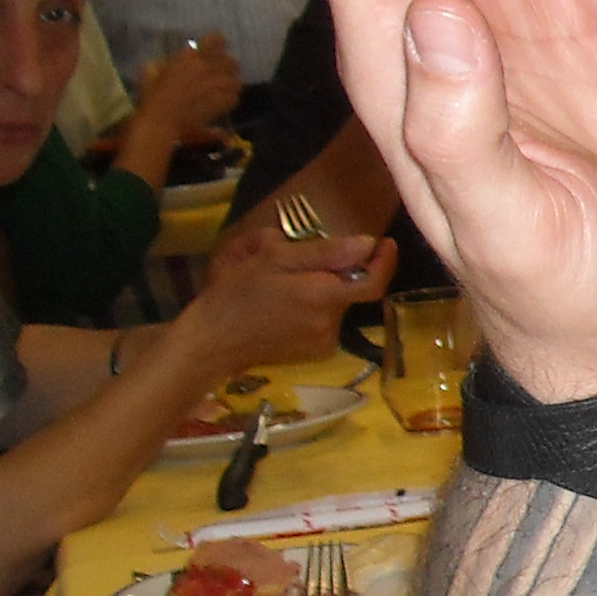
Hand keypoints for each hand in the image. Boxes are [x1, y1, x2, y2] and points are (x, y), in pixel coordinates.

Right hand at [130, 38, 243, 145]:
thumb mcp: (150, 72)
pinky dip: (230, 98)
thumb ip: (161, 63)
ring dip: (231, 82)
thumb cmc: (151, 97)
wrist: (161, 120)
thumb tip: (166, 63)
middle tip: (222, 71)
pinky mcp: (221, 102)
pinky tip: (223, 101)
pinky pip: (235, 97)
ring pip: (236, 79)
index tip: (219, 47)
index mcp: (188, 56)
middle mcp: (205, 67)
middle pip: (230, 60)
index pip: (216, 40)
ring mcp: (216, 85)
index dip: (219, 43)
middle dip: (228, 65)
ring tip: (225, 87)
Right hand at [183, 225, 393, 378]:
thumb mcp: (273, 259)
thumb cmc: (235, 294)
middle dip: (334, 271)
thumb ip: (325, 253)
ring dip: (321, 288)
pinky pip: (326, 321)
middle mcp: (331, 324)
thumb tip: (367, 244)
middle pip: (350, 290)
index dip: (385, 262)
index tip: (385, 242)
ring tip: (284, 282)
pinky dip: (315, 306)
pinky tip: (285, 304)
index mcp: (322, 298)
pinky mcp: (315, 353)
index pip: (373, 283)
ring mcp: (324, 343)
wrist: (211, 341)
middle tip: (301, 259)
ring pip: (336, 304)